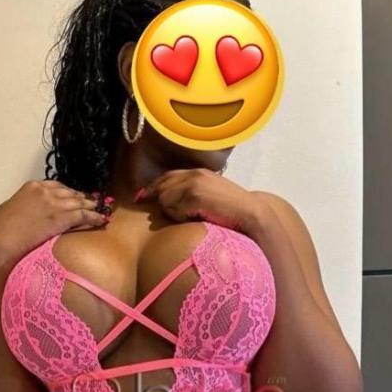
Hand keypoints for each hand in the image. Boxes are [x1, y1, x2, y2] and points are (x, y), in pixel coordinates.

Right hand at [0, 180, 107, 264]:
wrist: (2, 240)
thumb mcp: (9, 209)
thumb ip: (22, 205)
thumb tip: (24, 210)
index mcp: (32, 187)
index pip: (56, 186)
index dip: (67, 192)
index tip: (73, 196)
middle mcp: (46, 191)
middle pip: (70, 192)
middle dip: (81, 197)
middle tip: (92, 201)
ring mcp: (55, 203)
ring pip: (80, 202)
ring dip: (92, 206)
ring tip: (101, 209)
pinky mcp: (62, 218)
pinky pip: (84, 215)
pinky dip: (95, 217)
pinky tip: (102, 220)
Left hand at [138, 169, 262, 234]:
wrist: (250, 215)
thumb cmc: (232, 212)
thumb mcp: (211, 196)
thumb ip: (191, 194)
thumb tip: (168, 202)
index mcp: (198, 172)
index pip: (167, 177)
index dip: (152, 187)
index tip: (141, 196)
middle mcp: (193, 174)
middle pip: (162, 188)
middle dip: (164, 204)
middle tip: (176, 215)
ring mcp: (193, 183)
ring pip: (165, 200)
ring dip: (174, 212)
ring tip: (193, 217)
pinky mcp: (194, 195)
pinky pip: (174, 209)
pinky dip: (181, 217)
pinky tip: (197, 218)